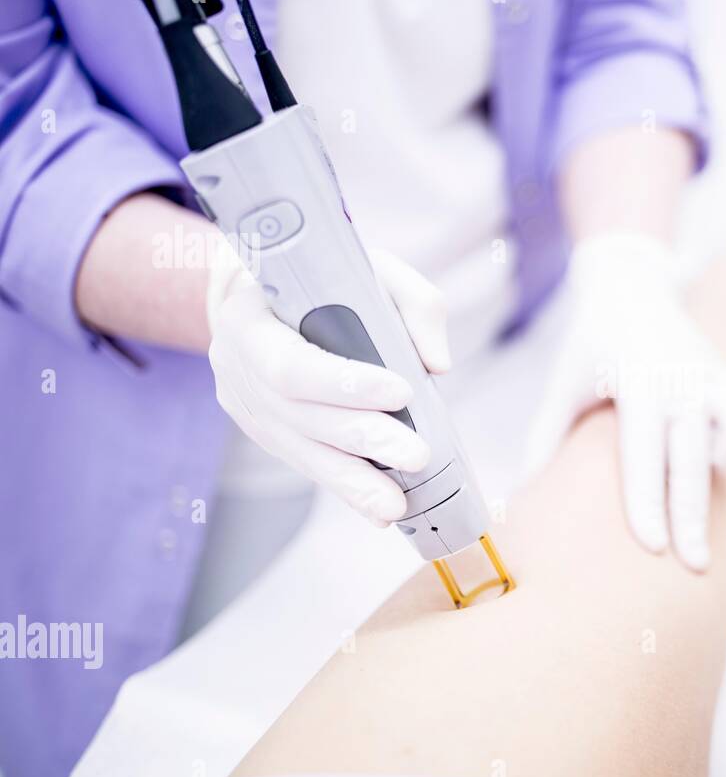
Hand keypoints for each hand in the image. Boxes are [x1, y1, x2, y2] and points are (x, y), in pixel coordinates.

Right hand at [206, 242, 450, 524]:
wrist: (259, 295)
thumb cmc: (318, 277)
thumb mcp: (365, 267)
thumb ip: (412, 302)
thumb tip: (437, 364)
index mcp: (248, 317)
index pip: (292, 362)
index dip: (343, 383)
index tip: (401, 390)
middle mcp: (236, 366)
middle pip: (301, 415)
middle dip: (363, 436)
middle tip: (416, 455)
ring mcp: (246, 406)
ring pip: (301, 450)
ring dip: (354, 480)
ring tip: (397, 503)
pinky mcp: (263, 433)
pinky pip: (307, 464)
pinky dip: (346, 487)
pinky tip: (379, 510)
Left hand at [526, 233, 725, 569]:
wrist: (630, 289)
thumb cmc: (590, 348)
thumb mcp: (562, 387)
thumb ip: (546, 440)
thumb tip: (526, 496)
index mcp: (634, 381)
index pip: (643, 453)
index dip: (648, 503)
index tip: (651, 547)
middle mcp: (680, 377)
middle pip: (691, 459)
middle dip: (692, 518)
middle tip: (694, 565)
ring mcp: (712, 373)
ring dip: (714, 469)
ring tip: (691, 490)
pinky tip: (705, 452)